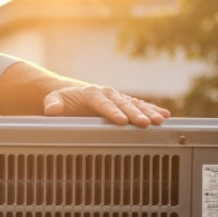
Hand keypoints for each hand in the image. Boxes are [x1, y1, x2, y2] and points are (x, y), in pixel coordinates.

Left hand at [43, 85, 170, 127]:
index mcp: (92, 93)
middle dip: (135, 114)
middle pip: (123, 104)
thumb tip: (52, 110)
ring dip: (148, 112)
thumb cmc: (63, 99)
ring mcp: (117, 98)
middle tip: (146, 123)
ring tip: (160, 120)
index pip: (103, 103)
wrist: (72, 95)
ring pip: (135, 105)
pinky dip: (152, 110)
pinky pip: (140, 106)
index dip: (112, 112)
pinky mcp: (124, 103)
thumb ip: (53, 104)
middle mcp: (108, 93)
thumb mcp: (54, 100)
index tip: (121, 121)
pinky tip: (165, 115)